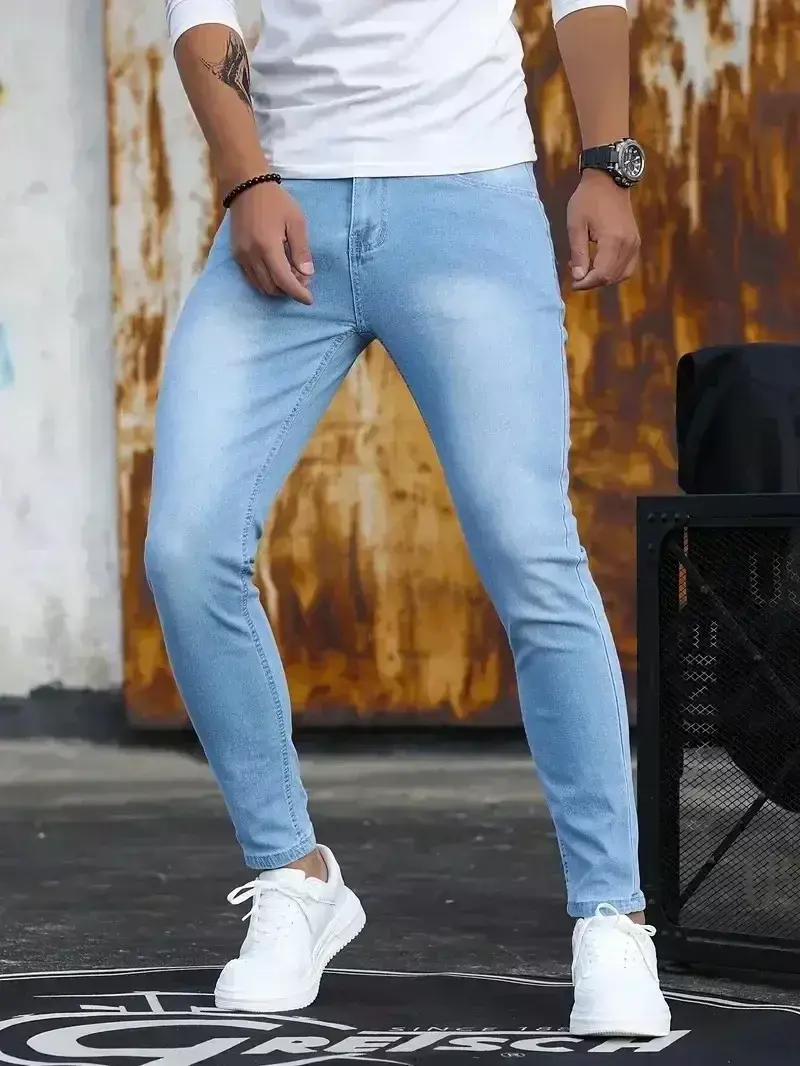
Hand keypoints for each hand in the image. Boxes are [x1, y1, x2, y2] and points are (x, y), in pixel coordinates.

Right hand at [229, 181, 313, 303]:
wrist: (246, 185)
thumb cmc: (275, 201)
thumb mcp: (296, 222)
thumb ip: (301, 250)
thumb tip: (307, 274)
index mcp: (268, 248)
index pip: (284, 281)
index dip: (298, 293)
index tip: (309, 300)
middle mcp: (252, 256)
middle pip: (272, 288)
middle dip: (288, 290)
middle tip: (301, 279)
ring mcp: (241, 256)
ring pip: (260, 285)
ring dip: (277, 287)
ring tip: (290, 274)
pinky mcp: (236, 254)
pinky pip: (251, 278)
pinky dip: (265, 281)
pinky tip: (275, 271)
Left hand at [567, 169, 639, 291]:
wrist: (608, 179)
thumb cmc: (588, 199)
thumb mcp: (576, 225)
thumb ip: (578, 253)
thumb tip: (578, 277)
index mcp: (613, 241)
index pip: (602, 274)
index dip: (586, 283)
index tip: (573, 283)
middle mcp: (628, 244)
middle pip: (611, 277)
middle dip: (592, 282)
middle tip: (576, 276)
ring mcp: (634, 243)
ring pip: (621, 274)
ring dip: (603, 278)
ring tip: (586, 269)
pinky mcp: (635, 241)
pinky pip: (627, 266)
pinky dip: (614, 271)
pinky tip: (599, 265)